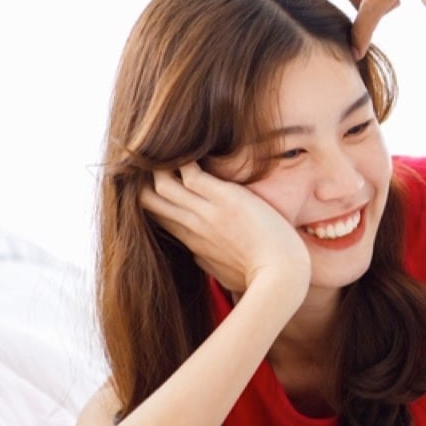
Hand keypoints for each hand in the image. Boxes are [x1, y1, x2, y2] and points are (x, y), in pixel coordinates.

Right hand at [138, 162, 311, 295]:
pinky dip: (185, 159)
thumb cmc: (261, 277)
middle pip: (148, 200)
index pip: (159, 217)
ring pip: (163, 185)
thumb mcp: (226, 272)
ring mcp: (207, 212)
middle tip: (152, 161)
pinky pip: (191, 173)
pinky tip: (190, 148)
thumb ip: (209, 260)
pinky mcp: (226, 199)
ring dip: (161, 166)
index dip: (150, 200)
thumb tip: (199, 255)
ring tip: (170, 148)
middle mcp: (193, 225)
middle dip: (144, 180)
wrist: (281, 276)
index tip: (153, 183)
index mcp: (194, 241)